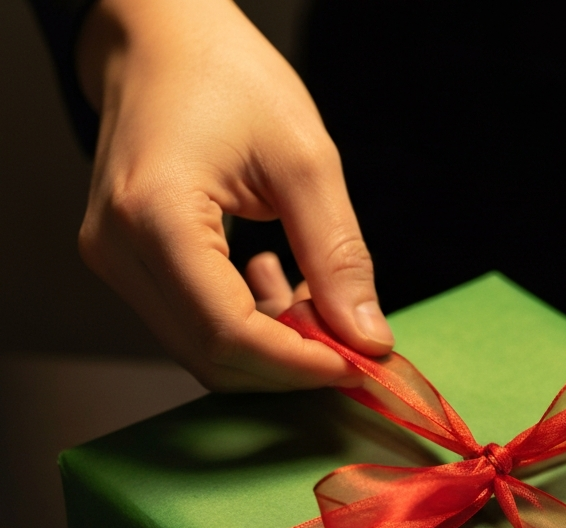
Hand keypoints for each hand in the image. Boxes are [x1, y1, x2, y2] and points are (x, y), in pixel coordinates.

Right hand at [76, 0, 390, 389]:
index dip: (300, 363)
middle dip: (291, 365)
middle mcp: (118, 247)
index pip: (229, 332)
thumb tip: (367, 339)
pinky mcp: (125, 263)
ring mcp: (113, 259)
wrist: (160, 40)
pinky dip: (248, 328)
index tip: (358, 363)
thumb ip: (339, 258)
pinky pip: (192, 325)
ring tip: (314, 300)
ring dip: (272, 349)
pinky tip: (277, 286)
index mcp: (156, 214)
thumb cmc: (228, 78)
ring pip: (203, 350)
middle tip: (348, 341)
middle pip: (213, 356)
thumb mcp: (306, 162)